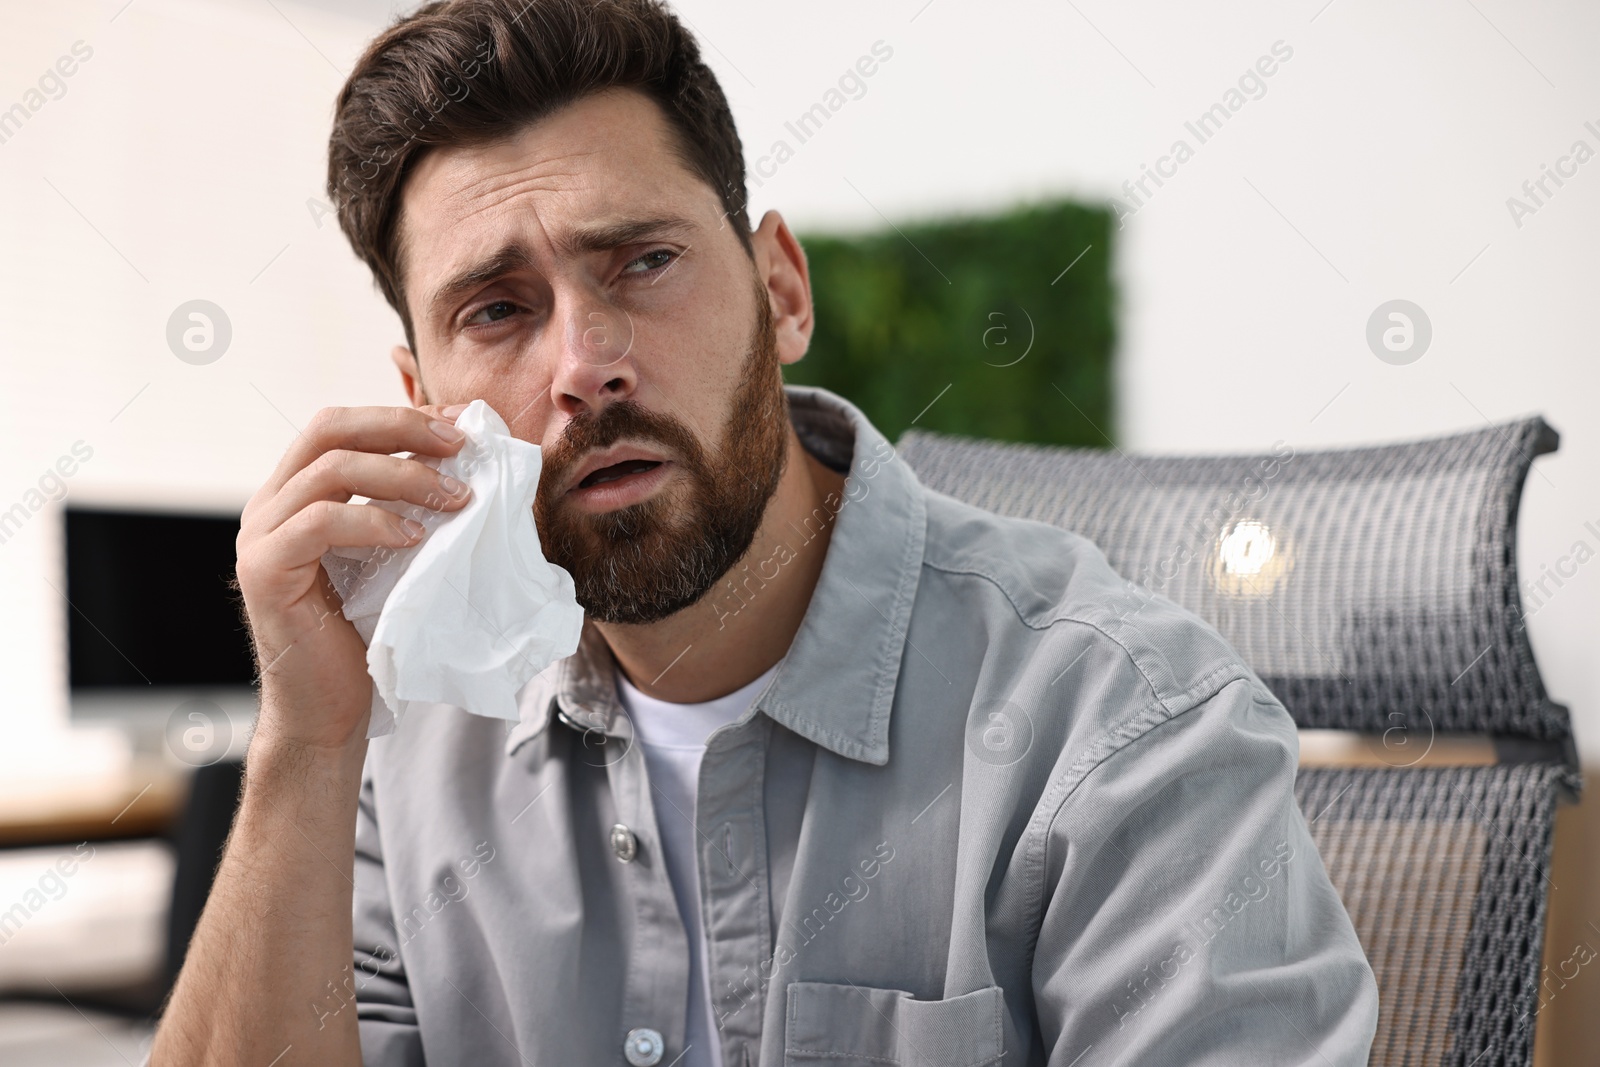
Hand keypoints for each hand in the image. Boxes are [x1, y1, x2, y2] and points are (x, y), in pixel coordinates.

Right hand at [235, 404, 473, 751]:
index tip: (460, 424)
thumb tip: (470, 465)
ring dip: (404, 475)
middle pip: (329, 428)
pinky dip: (376, 521)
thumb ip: (409, 508)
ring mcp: (261, 535)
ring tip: (457, 498)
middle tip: (460, 445)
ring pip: (330, 469)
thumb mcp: (395, 556)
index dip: (401, 416)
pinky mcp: (265, 570)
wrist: (329, 710)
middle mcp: (271, 504)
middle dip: (402, 427)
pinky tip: (417, 537)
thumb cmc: (368, 634)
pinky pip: (322, 522)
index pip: (342, 425)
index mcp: (297, 493)